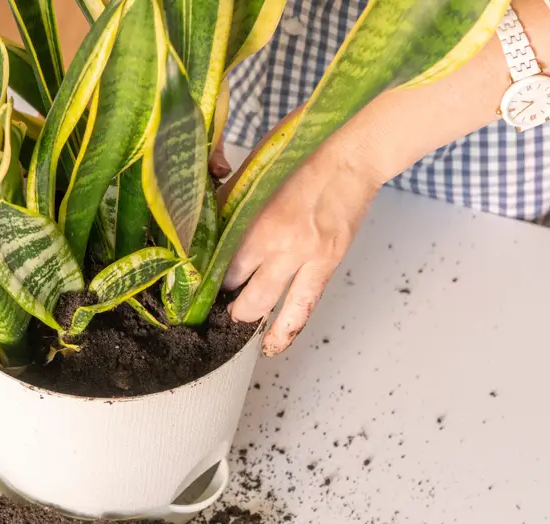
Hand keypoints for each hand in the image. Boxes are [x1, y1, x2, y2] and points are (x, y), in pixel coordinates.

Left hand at [221, 141, 382, 355]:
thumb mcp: (255, 174)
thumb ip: (231, 204)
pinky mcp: (326, 263)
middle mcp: (277, 242)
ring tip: (236, 324)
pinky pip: (302, 306)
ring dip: (247, 316)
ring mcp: (303, 256)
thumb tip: (210, 228)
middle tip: (213, 303)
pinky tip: (272, 344)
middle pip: (237, 285)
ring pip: (266, 304)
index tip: (197, 284)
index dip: (206, 277)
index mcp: (255, 216)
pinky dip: (285, 329)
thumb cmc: (303, 152)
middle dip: (223, 299)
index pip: (219, 261)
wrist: (352, 156)